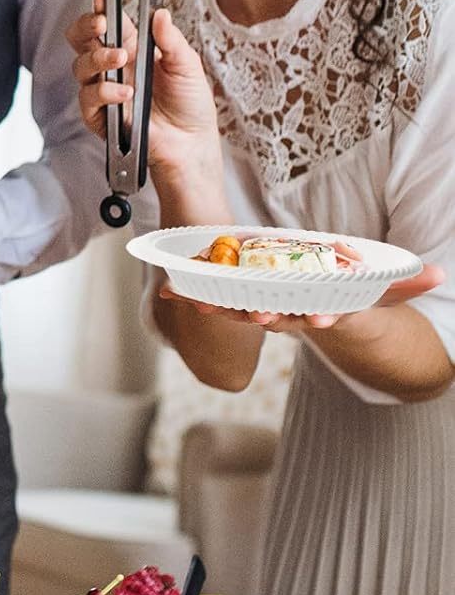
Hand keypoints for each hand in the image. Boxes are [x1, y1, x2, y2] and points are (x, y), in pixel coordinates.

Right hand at [68, 0, 221, 180]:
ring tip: (120, 60)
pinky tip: (124, 93)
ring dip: (98, 58)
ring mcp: (104, 90)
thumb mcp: (188, 66)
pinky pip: (87, 99)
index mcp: (132, 48)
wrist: (191, 143)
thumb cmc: (189, 105)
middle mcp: (113, 67)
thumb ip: (172, 40)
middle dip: (84, 26)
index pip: (108, 23)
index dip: (100, 9)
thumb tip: (160, 14)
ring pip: (81, 66)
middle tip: (100, 23)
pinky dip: (103, 93)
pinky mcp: (100, 116)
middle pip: (81, 40)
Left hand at [159, 263, 444, 330]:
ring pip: (236, 307)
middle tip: (250, 316)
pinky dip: (193, 292)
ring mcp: (262, 307)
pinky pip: (215, 296)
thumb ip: (405, 284)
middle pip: (272, 314)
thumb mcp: (378, 291)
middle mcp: (288, 312)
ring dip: (214, 304)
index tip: (318, 320)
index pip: (320, 315)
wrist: (318, 313)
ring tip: (193, 300)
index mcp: (319, 308)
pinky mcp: (241, 298)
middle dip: (258, 314)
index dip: (317, 317)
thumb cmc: (348, 298)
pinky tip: (167, 288)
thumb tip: (440, 274)